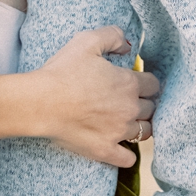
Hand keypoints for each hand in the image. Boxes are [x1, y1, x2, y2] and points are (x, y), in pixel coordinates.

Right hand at [0, 27, 159, 167]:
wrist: (41, 102)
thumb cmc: (62, 71)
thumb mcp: (87, 41)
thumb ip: (112, 36)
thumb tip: (127, 45)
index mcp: (128, 83)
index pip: (154, 85)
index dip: (148, 83)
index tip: (140, 83)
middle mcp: (129, 109)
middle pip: (151, 108)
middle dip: (145, 103)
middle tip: (133, 102)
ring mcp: (118, 132)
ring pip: (144, 132)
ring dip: (141, 126)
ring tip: (130, 123)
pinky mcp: (105, 150)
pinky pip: (127, 159)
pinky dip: (128, 155)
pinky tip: (124, 150)